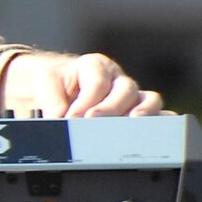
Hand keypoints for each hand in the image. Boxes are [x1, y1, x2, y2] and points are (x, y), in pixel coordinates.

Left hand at [0, 51, 162, 118]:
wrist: (53, 89)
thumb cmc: (52, 83)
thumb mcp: (44, 85)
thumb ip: (51, 100)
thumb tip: (59, 118)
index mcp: (95, 66)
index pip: (98, 81)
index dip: (87, 101)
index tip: (73, 118)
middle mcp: (117, 79)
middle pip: (126, 90)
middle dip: (111, 109)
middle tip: (95, 124)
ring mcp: (131, 97)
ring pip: (148, 100)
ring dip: (141, 115)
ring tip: (130, 130)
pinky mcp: (138, 113)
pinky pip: (157, 116)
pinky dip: (157, 124)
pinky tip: (153, 136)